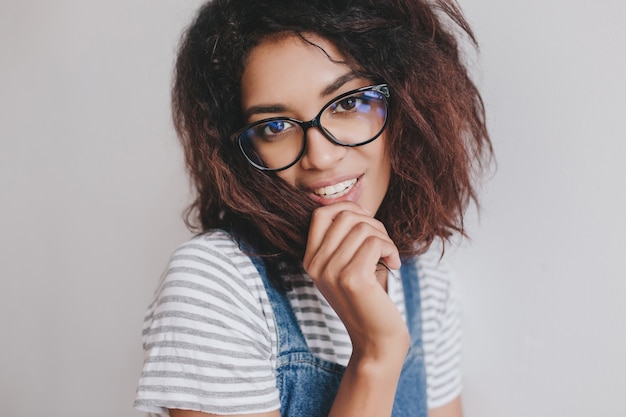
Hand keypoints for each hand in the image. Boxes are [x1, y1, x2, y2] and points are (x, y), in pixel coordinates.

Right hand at [303, 201, 409, 359]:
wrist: (376, 340)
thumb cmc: (368, 299)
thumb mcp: (347, 266)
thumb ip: (344, 240)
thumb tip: (356, 207)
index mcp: (310, 260)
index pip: (320, 214)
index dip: (347, 208)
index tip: (367, 222)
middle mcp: (315, 265)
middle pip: (345, 216)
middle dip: (373, 224)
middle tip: (384, 245)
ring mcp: (331, 272)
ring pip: (363, 228)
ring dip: (385, 238)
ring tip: (389, 256)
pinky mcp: (352, 279)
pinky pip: (375, 243)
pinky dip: (390, 248)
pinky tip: (394, 264)